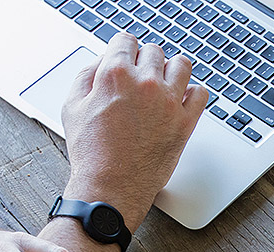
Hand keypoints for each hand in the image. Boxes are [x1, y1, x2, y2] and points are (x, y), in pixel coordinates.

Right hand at [60, 33, 208, 231]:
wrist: (111, 188)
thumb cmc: (90, 153)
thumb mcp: (72, 106)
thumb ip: (87, 75)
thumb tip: (102, 61)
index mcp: (116, 74)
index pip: (126, 41)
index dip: (123, 51)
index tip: (125, 60)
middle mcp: (145, 83)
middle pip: (154, 51)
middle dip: (145, 62)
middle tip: (139, 80)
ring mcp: (169, 102)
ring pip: (181, 65)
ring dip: (171, 71)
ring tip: (163, 85)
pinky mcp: (185, 123)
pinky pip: (200, 94)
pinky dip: (192, 94)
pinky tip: (180, 102)